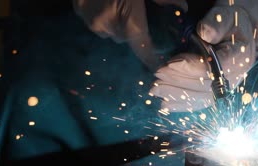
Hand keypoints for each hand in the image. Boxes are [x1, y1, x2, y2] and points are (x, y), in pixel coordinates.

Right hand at [72, 0, 187, 70]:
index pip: (144, 49)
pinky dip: (101, 15)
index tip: (158, 67)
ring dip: (115, 23)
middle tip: (136, 15)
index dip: (152, 60)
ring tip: (119, 4)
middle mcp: (108, 25)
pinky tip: (104, 0)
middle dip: (133, 32)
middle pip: (125, 39)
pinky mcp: (77, 11)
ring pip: (108, 31)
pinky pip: (94, 20)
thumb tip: (180, 9)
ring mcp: (89, 19)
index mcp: (129, 20)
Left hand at [150, 0, 257, 111]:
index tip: (170, 64)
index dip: (191, 68)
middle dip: (178, 82)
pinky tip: (166, 104)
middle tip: (157, 77)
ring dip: (176, 95)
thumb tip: (204, 33)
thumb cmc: (229, 23)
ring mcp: (225, 87)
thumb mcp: (225, 16)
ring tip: (156, 90)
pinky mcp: (216, 92)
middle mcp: (234, 77)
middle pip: (205, 86)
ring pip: (200, 97)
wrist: (236, 34)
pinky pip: (199, 102)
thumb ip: (216, 24)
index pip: (215, 68)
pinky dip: (182, 104)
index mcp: (240, 57)